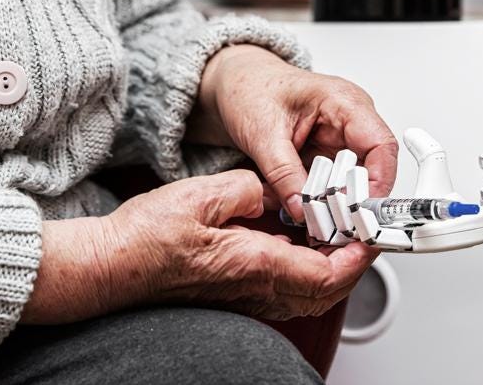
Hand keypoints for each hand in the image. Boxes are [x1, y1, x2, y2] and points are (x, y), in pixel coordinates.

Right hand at [21, 169, 376, 323]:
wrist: (112, 265)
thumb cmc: (146, 239)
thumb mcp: (202, 195)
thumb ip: (249, 188)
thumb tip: (271, 191)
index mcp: (255, 264)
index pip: (328, 274)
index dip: (358, 257)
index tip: (370, 235)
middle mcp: (255, 287)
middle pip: (326, 290)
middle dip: (353, 263)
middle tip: (362, 232)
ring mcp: (246, 293)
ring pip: (308, 292)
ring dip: (332, 266)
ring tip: (339, 232)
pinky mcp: (236, 289)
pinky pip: (287, 287)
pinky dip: (307, 267)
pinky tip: (300, 240)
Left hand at [188, 45, 397, 221]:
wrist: (237, 84)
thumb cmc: (251, 89)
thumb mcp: (262, 133)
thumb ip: (283, 173)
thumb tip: (301, 209)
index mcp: (343, 102)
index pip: (379, 144)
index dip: (378, 181)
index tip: (362, 210)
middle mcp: (350, 120)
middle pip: (372, 168)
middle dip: (357, 200)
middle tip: (337, 226)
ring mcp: (340, 138)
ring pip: (355, 180)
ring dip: (340, 204)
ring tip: (321, 225)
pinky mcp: (327, 154)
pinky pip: (336, 183)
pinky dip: (326, 201)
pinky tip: (312, 215)